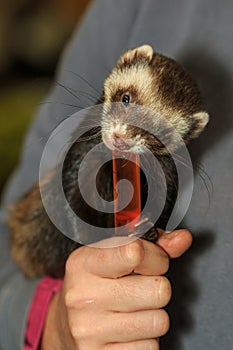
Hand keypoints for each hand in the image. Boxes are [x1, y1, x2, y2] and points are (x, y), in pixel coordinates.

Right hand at [41, 229, 191, 349]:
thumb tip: (183, 239)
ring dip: (153, 316)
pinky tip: (127, 332)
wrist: (64, 327)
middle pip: (159, 289)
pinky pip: (150, 348)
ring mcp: (89, 330)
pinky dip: (145, 340)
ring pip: (159, 321)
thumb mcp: (111, 257)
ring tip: (132, 310)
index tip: (151, 261)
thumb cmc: (94, 285)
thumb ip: (151, 245)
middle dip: (157, 288)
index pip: (136, 252)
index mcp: (83, 263)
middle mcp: (82, 296)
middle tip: (139, 288)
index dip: (156, 256)